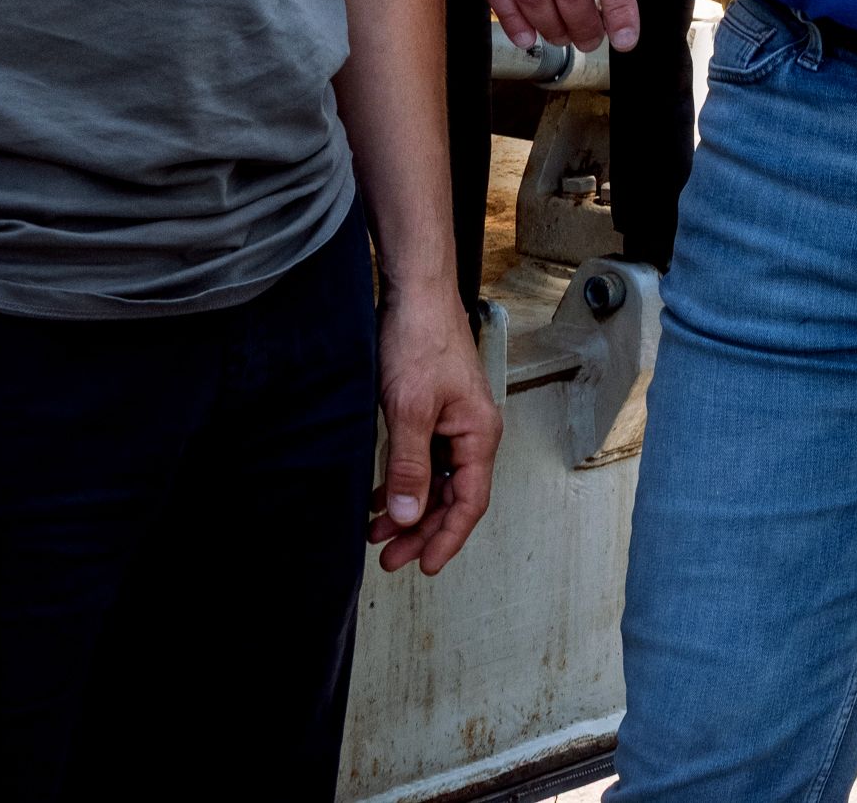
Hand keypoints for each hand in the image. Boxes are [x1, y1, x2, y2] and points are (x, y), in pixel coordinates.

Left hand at [371, 284, 499, 574]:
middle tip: (390, 558)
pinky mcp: (433, 409)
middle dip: (422, 530)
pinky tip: (378, 495)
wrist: (415, 290)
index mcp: (479, 434)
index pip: (469, 502)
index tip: (424, 566)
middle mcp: (472, 431)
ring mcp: (452, 420)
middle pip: (452, 497)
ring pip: (435, 481)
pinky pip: (423, 459)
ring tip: (377, 533)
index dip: (447, 539)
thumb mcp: (410, 409)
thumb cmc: (421, 338)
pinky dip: (403, 480)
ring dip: (409, 508)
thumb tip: (409, 517)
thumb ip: (409, 467)